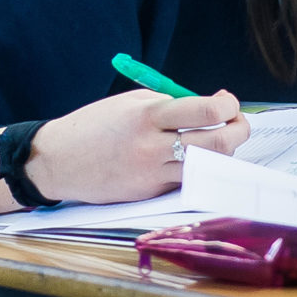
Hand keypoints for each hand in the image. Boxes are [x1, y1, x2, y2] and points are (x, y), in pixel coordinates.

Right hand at [0, 88, 247, 214]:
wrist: (58, 161)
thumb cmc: (95, 126)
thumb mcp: (129, 103)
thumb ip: (168, 103)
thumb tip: (209, 108)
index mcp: (147, 115)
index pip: (205, 110)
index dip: (228, 105)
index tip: (227, 102)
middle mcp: (153, 147)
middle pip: (217, 143)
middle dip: (239, 130)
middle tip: (238, 122)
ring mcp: (153, 175)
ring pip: (208, 167)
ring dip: (223, 153)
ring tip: (220, 141)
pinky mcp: (150, 194)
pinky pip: (186, 181)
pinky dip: (198, 169)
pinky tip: (194, 159)